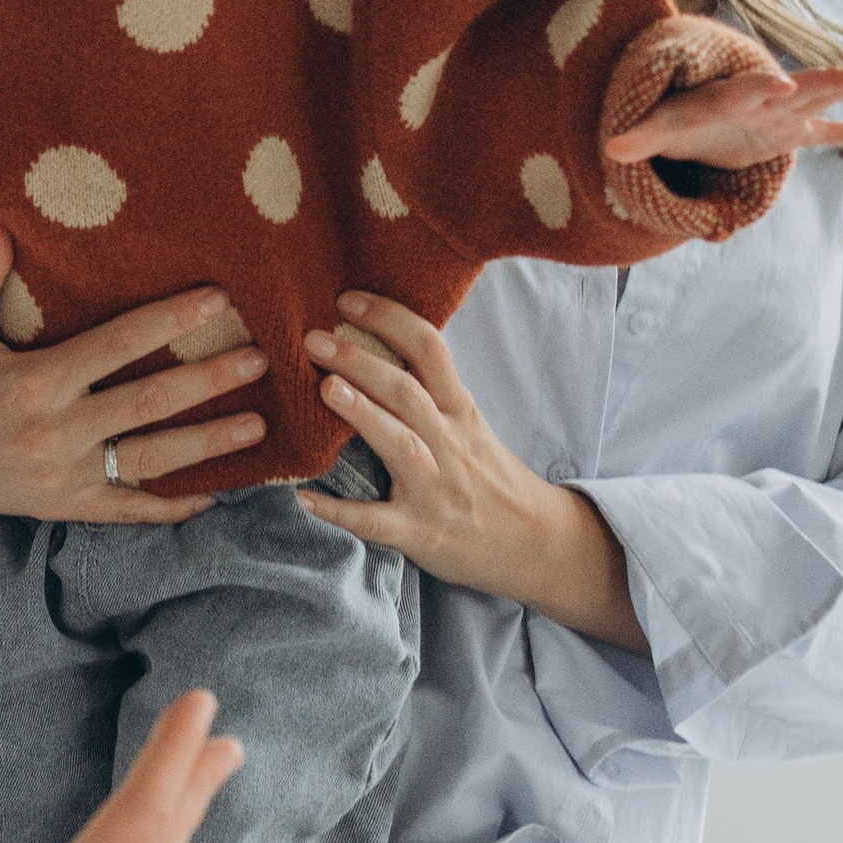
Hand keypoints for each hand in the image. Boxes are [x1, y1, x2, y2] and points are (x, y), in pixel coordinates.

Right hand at [0, 221, 267, 525]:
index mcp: (34, 382)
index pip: (117, 344)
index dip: (169, 320)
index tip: (217, 300)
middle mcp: (55, 431)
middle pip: (148, 403)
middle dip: (208, 381)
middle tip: (259, 360)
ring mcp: (64, 475)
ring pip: (149, 459)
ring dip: (207, 444)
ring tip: (256, 427)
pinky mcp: (64, 506)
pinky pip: (127, 510)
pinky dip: (169, 506)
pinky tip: (213, 497)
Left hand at [299, 294, 643, 649]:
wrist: (538, 544)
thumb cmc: (493, 478)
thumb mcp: (471, 425)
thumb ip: (433, 391)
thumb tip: (380, 342)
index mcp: (460, 412)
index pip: (431, 350)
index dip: (391, 319)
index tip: (347, 298)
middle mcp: (450, 444)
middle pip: (407, 392)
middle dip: (361, 361)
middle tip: (314, 338)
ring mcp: (436, 489)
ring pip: (400, 446)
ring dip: (363, 415)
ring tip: (324, 389)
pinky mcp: (420, 532)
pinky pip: (378, 522)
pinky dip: (341, 512)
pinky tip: (304, 499)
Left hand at [607, 56, 842, 171]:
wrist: (685, 117)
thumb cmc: (672, 120)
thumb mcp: (655, 130)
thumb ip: (638, 137)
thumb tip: (610, 149)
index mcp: (725, 97)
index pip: (744, 91)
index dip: (762, 88)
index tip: (783, 84)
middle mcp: (758, 101)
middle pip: (794, 87)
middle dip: (822, 80)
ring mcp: (777, 115)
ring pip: (817, 98)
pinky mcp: (786, 133)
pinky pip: (820, 132)